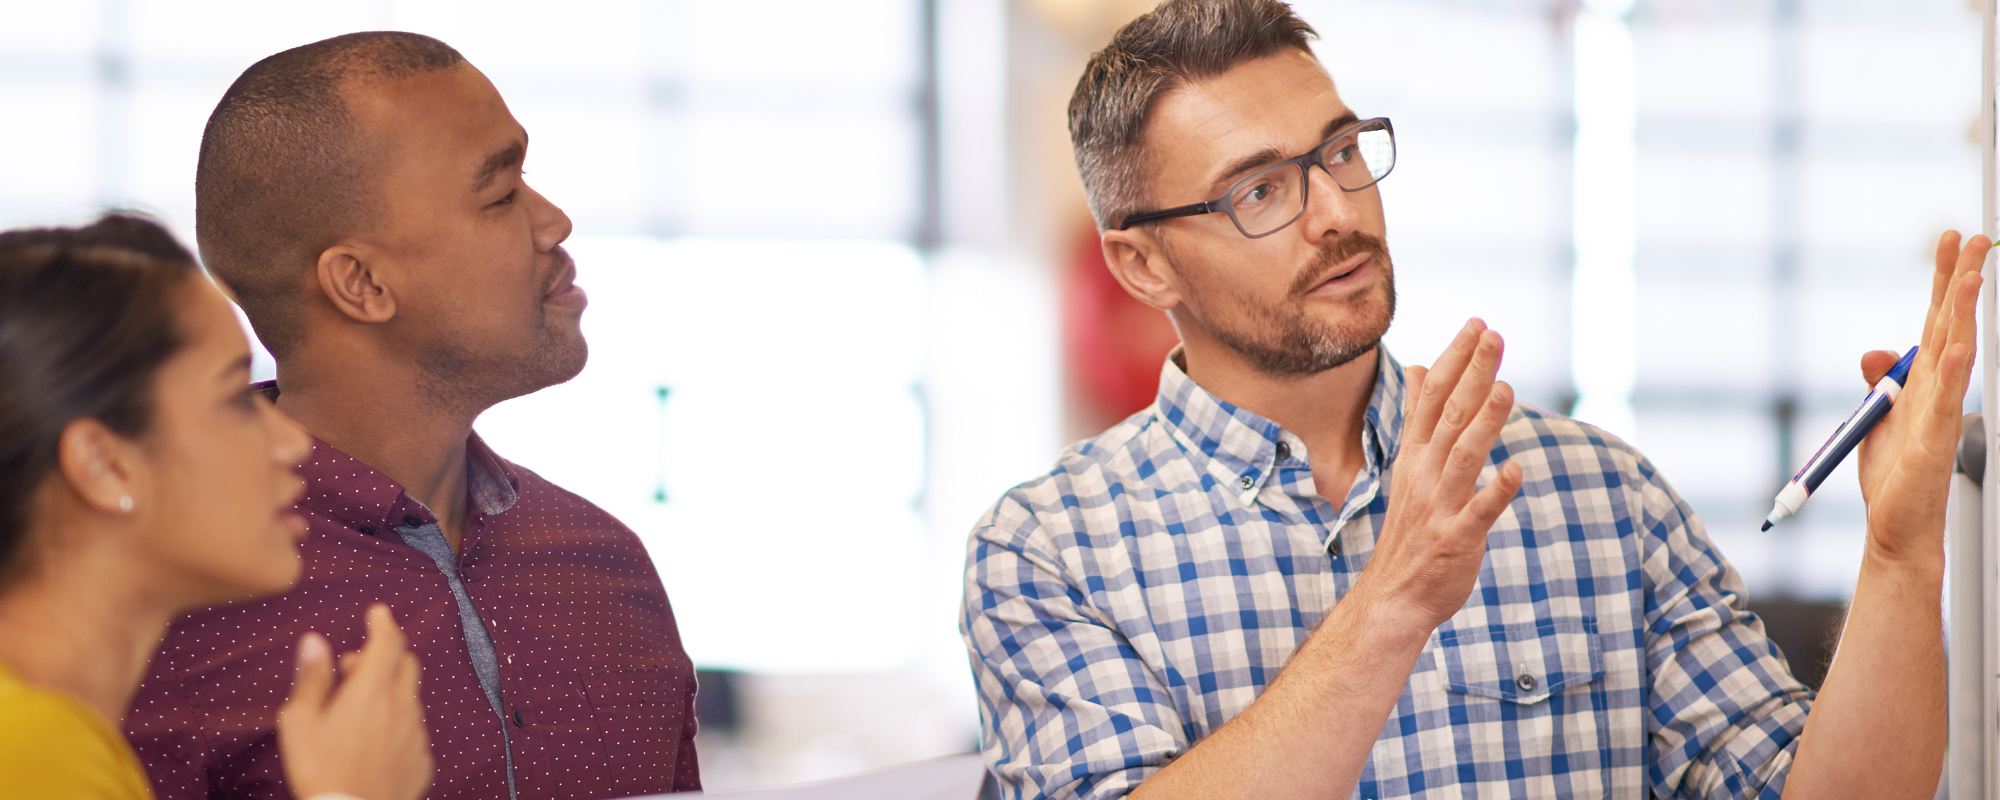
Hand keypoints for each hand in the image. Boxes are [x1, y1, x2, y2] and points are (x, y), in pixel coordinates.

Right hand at [278, 604, 433, 799]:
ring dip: (390, 691)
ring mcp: (416, 734)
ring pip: (411, 698)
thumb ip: (311, 678)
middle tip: (353, 669)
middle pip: (406, 664)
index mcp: (372, 690)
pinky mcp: (422, 760)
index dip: (383, 622)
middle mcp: (402, 706)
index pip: (387, 642)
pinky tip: (375, 740)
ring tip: (357, 710)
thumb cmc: (320, 769)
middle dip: (384, 655)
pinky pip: (413, 730)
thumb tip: (314, 641)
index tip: (377, 612)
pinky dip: (397, 723)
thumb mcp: (300, 721)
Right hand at [1354, 318, 1524, 629]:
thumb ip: (1418, 416)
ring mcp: (1439, 506)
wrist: (1394, 595)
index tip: (1476, 323)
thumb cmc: (1411, 529)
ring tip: (1504, 387)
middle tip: (1492, 334)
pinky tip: (1514, 471)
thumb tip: (1418, 368)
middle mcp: (1424, 474)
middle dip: (1471, 373)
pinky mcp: (1455, 539)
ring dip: (1484, 422)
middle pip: (1449, 415)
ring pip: (1463, 456)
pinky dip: (1494, 492)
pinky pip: (1476, 513)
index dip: (1454, 359)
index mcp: (1416, 455)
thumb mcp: (1409, 466)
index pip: (1434, 396)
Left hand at [1853, 231, 1988, 565]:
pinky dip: (1954, 370)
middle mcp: (1936, 389)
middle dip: (1961, 279)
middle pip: (1949, 323)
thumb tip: (1873, 351)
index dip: (1941, 280)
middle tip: (1975, 236)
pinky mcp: (1934, 438)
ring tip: (1972, 273)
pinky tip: (1960, 344)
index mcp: (1920, 382)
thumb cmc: (1892, 479)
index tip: (1950, 240)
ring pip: (1955, 350)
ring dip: (1963, 311)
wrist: (1897, 528)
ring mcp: (1940, 411)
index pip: (1933, 320)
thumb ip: (1877, 382)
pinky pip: (1947, 397)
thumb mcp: (1874, 418)